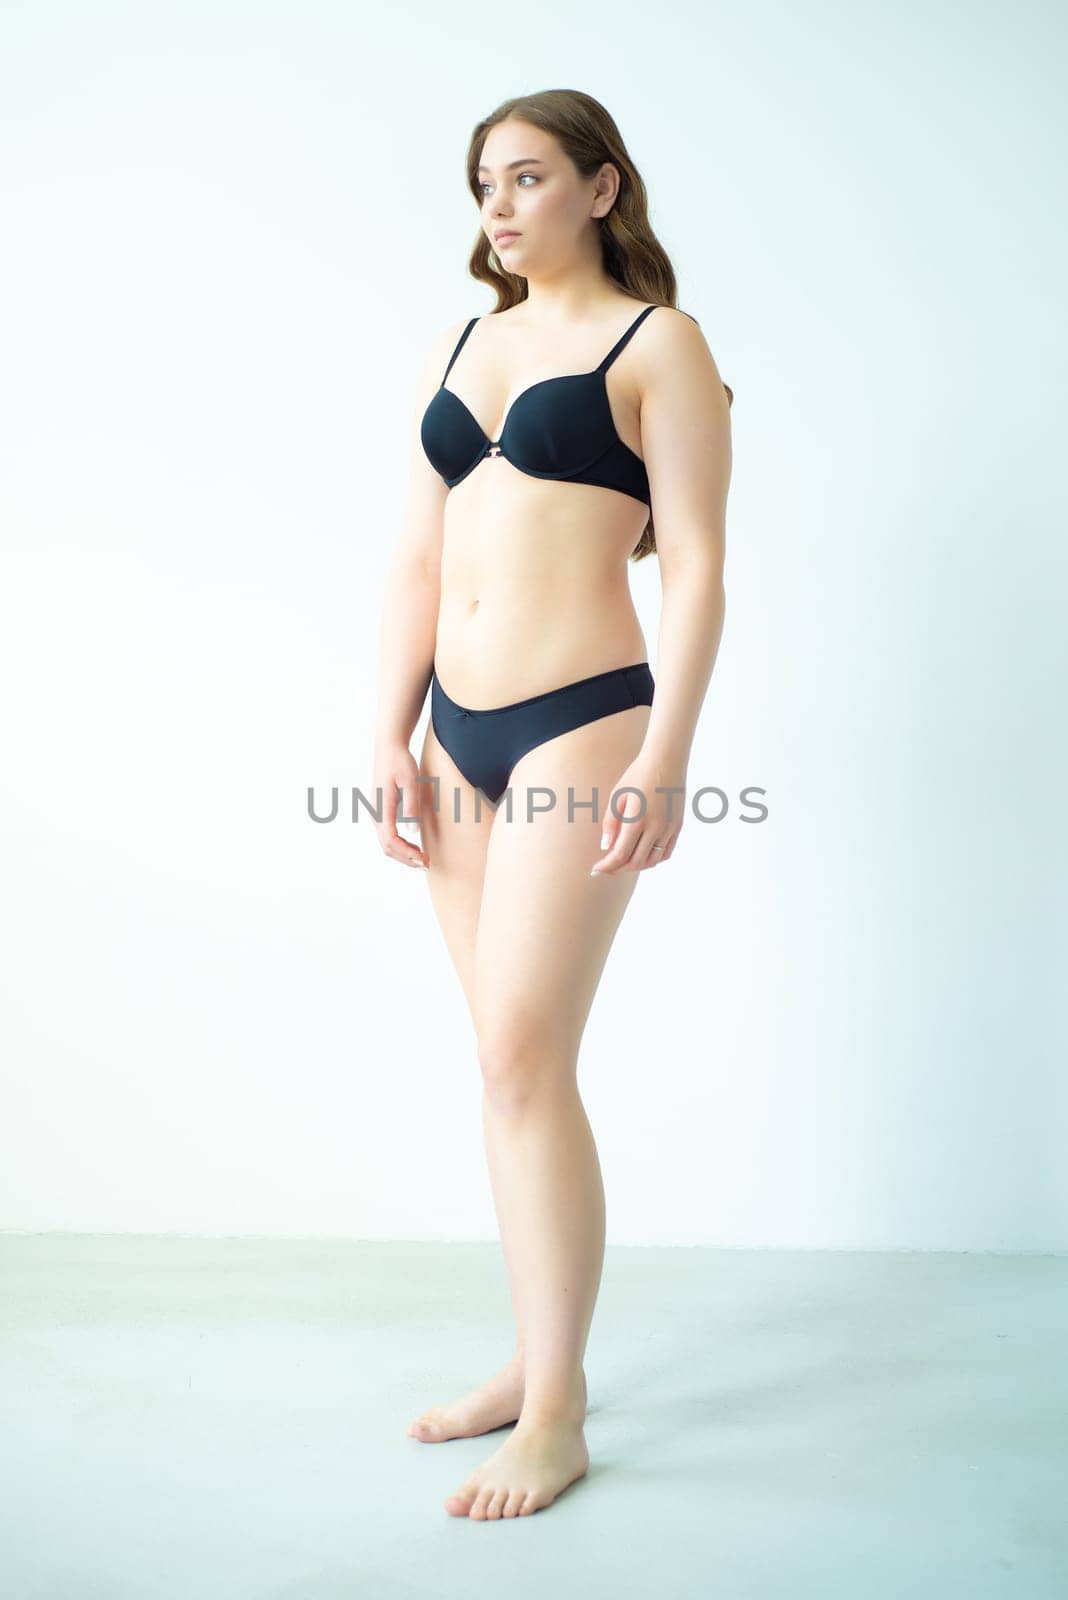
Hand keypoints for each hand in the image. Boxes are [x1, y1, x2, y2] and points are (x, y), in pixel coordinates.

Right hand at [373, 741, 429, 869]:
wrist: (389, 746)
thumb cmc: (400, 761)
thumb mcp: (411, 781)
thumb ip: (411, 806)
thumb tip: (412, 832)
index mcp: (381, 807)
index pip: (390, 840)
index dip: (406, 854)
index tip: (423, 859)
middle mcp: (375, 813)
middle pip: (386, 846)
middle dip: (406, 858)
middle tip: (426, 863)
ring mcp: (376, 812)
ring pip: (386, 843)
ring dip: (403, 854)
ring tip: (422, 858)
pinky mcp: (380, 810)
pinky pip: (387, 835)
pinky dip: (399, 845)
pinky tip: (413, 846)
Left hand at [590, 755, 685, 874]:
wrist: (665, 761)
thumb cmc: (637, 776)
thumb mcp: (617, 796)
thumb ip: (611, 824)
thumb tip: (606, 848)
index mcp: (637, 820)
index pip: (620, 854)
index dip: (606, 866)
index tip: (595, 870)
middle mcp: (656, 828)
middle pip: (636, 862)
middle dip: (618, 869)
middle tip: (607, 867)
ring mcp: (669, 829)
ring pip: (652, 861)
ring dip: (636, 866)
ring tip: (623, 862)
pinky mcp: (678, 826)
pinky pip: (666, 853)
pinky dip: (653, 859)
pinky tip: (642, 854)